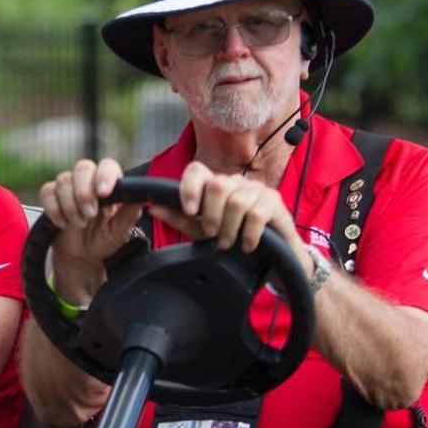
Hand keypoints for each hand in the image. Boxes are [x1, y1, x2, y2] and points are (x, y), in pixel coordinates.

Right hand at [39, 159, 142, 301]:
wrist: (82, 255)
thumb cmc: (105, 239)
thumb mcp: (121, 231)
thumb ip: (130, 214)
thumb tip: (144, 198)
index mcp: (109, 183)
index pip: (107, 166)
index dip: (104, 176)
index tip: (104, 193)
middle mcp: (89, 180)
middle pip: (82, 167)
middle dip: (84, 192)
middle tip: (90, 215)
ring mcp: (68, 186)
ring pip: (63, 180)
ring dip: (71, 206)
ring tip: (80, 224)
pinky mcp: (51, 195)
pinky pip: (47, 191)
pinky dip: (54, 209)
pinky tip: (63, 223)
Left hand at [149, 161, 304, 255]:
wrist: (270, 257)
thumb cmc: (234, 238)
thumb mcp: (202, 230)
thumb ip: (179, 218)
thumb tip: (152, 207)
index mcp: (216, 185)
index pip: (197, 169)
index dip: (189, 187)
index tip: (189, 211)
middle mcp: (236, 182)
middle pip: (217, 185)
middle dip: (210, 215)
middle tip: (211, 234)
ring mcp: (257, 190)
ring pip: (236, 201)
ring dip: (229, 228)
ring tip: (227, 244)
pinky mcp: (275, 203)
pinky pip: (256, 214)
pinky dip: (247, 234)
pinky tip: (246, 245)